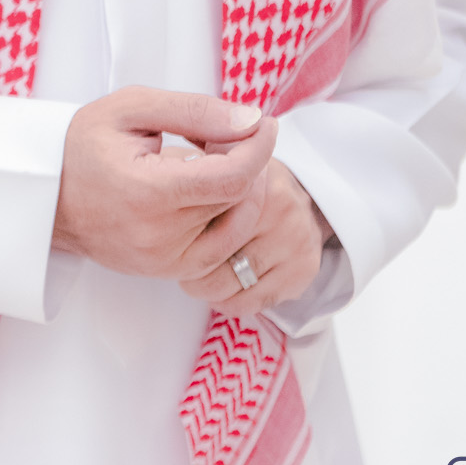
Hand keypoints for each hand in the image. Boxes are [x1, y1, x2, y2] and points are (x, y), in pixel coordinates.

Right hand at [52, 88, 278, 279]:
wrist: (43, 195)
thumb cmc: (81, 145)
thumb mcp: (132, 108)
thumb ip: (194, 111)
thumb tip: (249, 121)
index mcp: (148, 192)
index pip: (231, 177)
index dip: (259, 148)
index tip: (264, 123)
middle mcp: (158, 236)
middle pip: (238, 201)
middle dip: (250, 162)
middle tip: (231, 132)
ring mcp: (163, 261)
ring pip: (236, 228)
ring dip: (243, 192)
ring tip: (220, 158)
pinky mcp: (165, 271)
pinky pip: (219, 249)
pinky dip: (228, 217)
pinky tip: (210, 189)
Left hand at [179, 161, 331, 322]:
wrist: (310, 200)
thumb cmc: (252, 186)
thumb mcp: (225, 162)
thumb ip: (194, 170)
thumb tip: (155, 180)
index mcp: (255, 180)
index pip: (204, 216)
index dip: (180, 232)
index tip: (170, 237)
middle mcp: (280, 209)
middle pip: (215, 254)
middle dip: (189, 266)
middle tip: (180, 263)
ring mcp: (295, 241)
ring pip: (230, 284)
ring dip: (206, 287)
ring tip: (198, 278)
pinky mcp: (303, 271)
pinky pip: (253, 302)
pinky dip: (230, 301)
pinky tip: (222, 291)